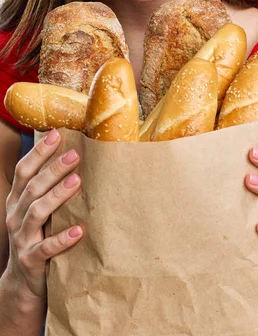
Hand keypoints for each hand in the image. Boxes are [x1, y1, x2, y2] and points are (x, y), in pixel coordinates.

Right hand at [4, 129, 82, 303]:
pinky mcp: (32, 260)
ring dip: (58, 195)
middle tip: (75, 154)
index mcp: (17, 201)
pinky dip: (62, 239)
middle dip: (53, 169)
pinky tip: (79, 231)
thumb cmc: (38, 238)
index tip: (56, 134)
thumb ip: (48, 190)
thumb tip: (74, 156)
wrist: (24, 284)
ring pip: (37, 212)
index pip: (24, 171)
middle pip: (33, 187)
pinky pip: (46, 248)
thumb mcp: (37, 211)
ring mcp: (22, 238)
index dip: (38, 152)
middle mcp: (16, 216)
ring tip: (77, 182)